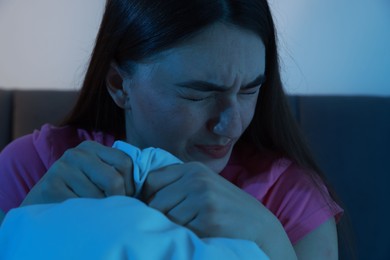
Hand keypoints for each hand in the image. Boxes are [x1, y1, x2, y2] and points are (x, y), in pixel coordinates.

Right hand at [22, 141, 133, 205]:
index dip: (130, 183)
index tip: (126, 195)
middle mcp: (76, 153)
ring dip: (99, 209)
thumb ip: (116, 171)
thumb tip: (145, 183)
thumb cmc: (77, 188)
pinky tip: (79, 212)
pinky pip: (81, 206)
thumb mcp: (96, 172)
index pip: (125, 162)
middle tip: (112, 207)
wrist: (42, 200)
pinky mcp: (51, 186)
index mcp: (91, 147)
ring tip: (92, 209)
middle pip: (114, 180)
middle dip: (118, 198)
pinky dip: (85, 214)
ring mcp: (62, 168)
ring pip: (98, 197)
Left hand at [142, 162, 270, 242]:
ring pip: (166, 219)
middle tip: (177, 224)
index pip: (151, 180)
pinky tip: (202, 234)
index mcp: (193, 169)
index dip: (148, 197)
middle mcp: (196, 180)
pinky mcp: (209, 218)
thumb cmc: (226, 207)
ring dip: (175, 228)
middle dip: (161, 217)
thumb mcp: (204, 185)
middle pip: (155, 202)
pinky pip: (181, 231)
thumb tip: (144, 197)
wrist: (259, 225)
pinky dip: (187, 237)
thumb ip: (179, 184)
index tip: (155, 209)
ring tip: (192, 228)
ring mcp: (203, 198)